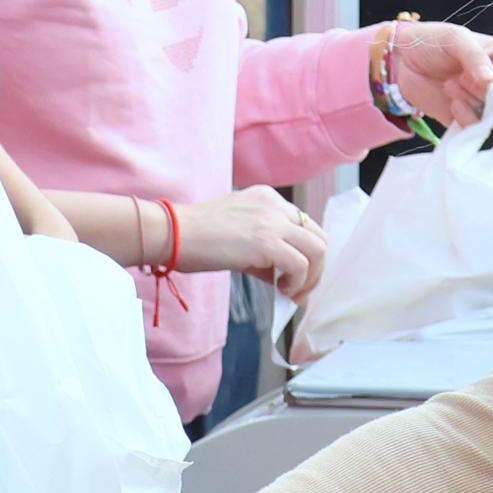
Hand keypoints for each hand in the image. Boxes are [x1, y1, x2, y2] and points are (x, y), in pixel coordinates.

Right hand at [171, 187, 328, 301]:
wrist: (173, 233)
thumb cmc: (195, 237)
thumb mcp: (238, 235)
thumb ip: (264, 251)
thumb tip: (283, 279)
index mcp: (268, 199)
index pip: (304, 226)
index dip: (306, 255)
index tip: (295, 278)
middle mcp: (275, 206)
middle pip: (318, 237)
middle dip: (316, 269)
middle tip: (301, 290)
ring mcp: (273, 222)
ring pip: (318, 250)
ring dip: (310, 278)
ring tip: (291, 293)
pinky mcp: (267, 241)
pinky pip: (300, 265)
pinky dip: (297, 283)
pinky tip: (282, 291)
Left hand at [383, 21, 492, 125]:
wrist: (400, 61)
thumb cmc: (431, 41)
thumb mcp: (456, 38)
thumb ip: (475, 57)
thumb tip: (491, 82)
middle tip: (474, 83)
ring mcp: (484, 103)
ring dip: (477, 106)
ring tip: (452, 86)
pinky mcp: (466, 119)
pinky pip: (477, 129)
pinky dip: (465, 118)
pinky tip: (450, 101)